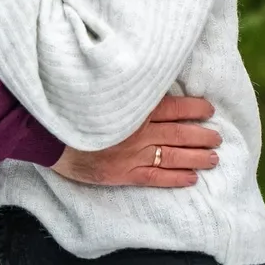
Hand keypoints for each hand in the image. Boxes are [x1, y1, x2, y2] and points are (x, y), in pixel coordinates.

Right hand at [50, 94, 220, 188]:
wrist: (46, 135)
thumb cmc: (72, 109)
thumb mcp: (102, 92)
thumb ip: (126, 92)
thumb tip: (147, 85)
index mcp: (134, 109)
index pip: (174, 107)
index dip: (194, 108)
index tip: (208, 109)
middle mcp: (138, 131)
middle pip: (179, 133)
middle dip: (201, 135)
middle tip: (218, 137)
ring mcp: (132, 154)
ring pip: (173, 156)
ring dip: (196, 157)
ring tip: (213, 158)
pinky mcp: (122, 174)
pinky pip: (156, 177)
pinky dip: (175, 178)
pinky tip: (191, 179)